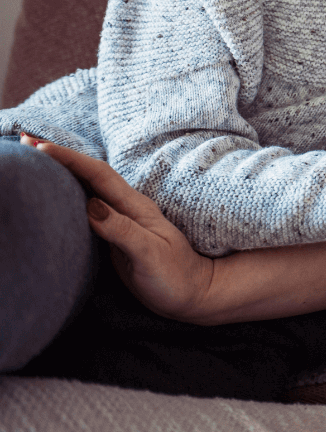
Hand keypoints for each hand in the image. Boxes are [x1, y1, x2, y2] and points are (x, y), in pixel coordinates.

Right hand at [22, 134, 216, 323]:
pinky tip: (53, 195)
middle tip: (25, 141)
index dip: (71, 159)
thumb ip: (122, 230)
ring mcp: (118, 222)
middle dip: (59, 158)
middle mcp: (126, 209)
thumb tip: (89, 206)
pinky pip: (85, 211)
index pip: (99, 176)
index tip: (41, 147)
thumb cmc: (175, 276)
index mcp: (135, 207)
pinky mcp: (112, 237)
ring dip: (61, 173)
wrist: (193, 293)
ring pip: (85, 190)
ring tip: (33, 159)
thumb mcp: (150, 253)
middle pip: (89, 176)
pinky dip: (66, 197)